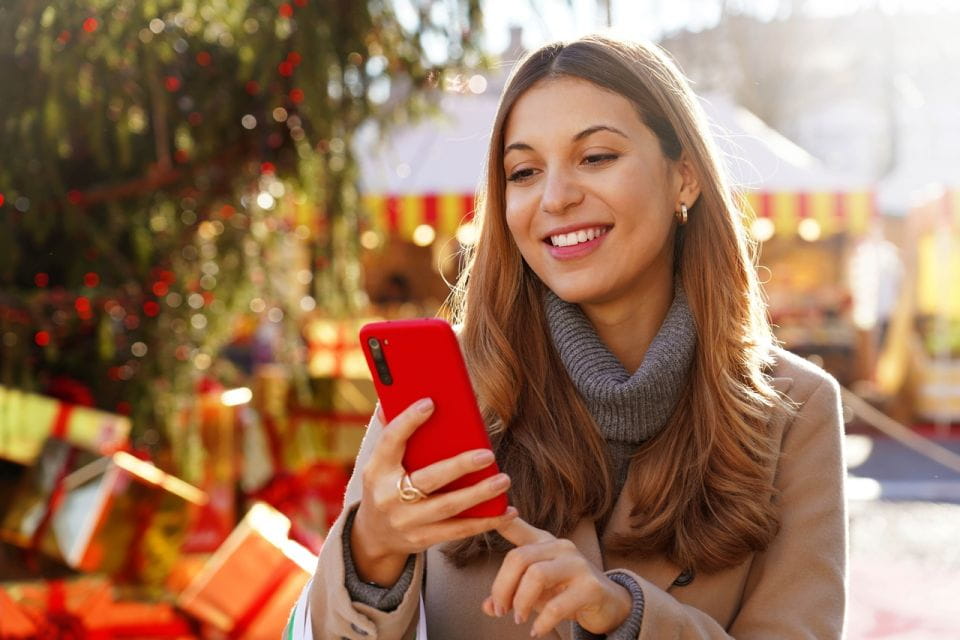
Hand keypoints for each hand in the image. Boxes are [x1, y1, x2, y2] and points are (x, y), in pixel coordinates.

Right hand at [351, 398, 516, 585]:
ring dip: (479, 494)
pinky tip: (506, 511)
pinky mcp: (422, 539)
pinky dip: (484, 522)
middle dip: (459, 467)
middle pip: (427, 479)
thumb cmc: (386, 485)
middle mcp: (387, 496)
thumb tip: (394, 396)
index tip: (430, 403)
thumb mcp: (381, 461)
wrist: (374, 535)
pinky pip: (457, 531)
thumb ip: (392, 432)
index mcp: (376, 469)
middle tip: (487, 454)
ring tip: (503, 480)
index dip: (408, 421)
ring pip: (447, 507)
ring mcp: (405, 521)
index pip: (390, 441)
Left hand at [483, 517, 632, 637]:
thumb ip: (510, 594)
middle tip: (500, 610)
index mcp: (543, 543)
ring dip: (521, 601)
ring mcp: (577, 564)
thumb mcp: (535, 591)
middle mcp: (560, 547)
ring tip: (518, 619)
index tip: (489, 518)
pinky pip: (557, 605)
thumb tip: (488, 606)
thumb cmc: (565, 592)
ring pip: (536, 575)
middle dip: (502, 587)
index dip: (501, 521)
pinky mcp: (591, 587)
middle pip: (519, 557)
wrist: (609, 603)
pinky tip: (537, 630)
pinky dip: (542, 621)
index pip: (517, 527)